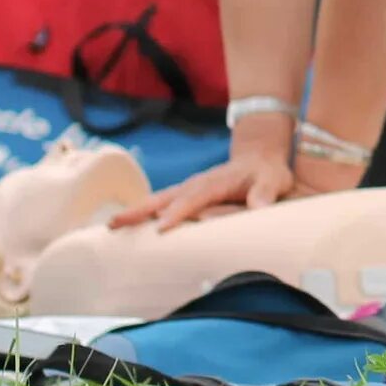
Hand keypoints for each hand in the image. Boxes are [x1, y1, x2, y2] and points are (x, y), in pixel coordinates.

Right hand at [115, 152, 300, 231]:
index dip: (179, 212)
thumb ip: (265, 192)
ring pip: (158, 200)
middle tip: (116, 224)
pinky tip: (126, 226)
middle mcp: (196, 184)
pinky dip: (142, 213)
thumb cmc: (268, 173)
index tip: (162, 227)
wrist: (260, 159)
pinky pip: (161, 204)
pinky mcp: (185, 195)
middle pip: (165, 197)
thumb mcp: (273, 180)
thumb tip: (258, 206)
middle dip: (141, 210)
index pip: (195, 198)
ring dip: (135, 212)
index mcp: (216, 182)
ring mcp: (188, 189)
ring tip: (112, 225)